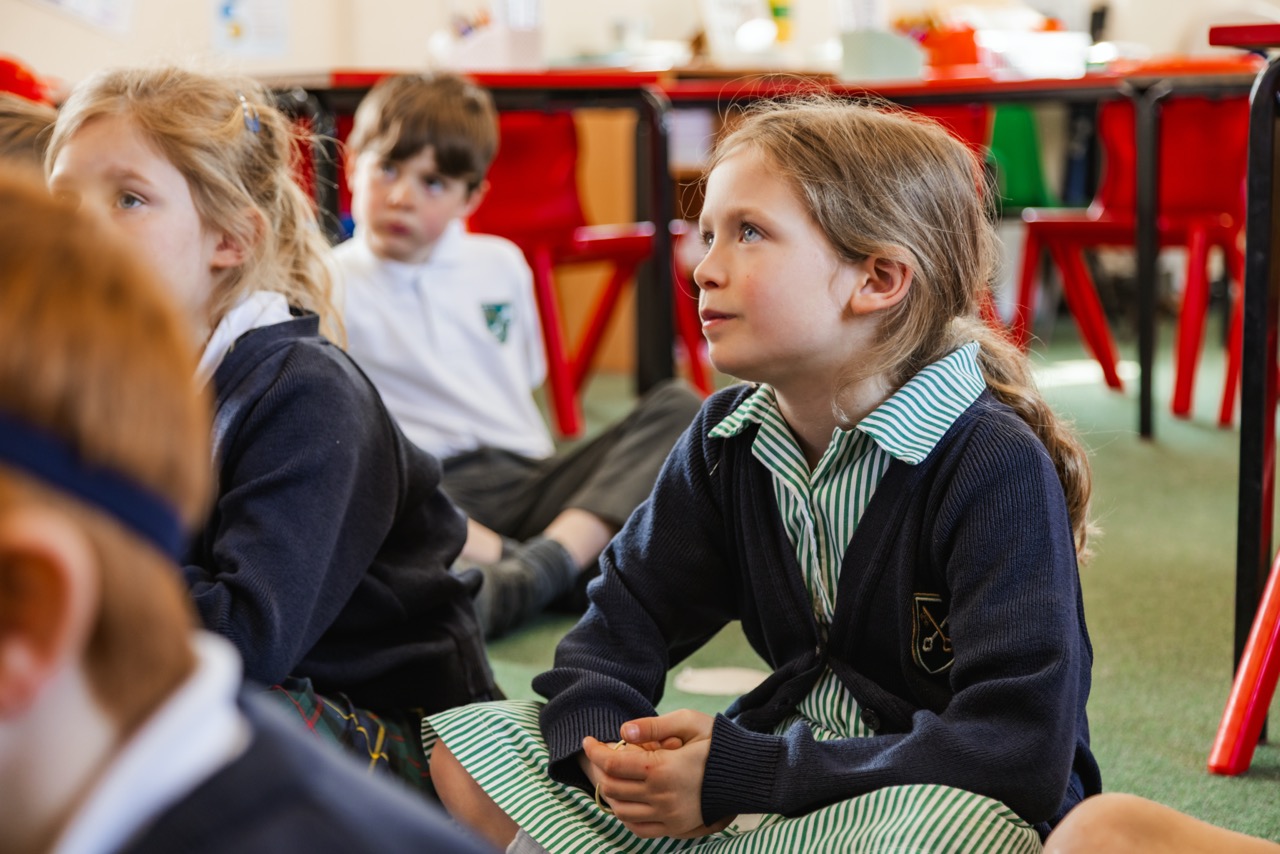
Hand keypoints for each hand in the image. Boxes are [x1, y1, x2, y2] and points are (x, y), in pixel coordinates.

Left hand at [581, 710, 734, 838]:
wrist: (748, 773)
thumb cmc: (718, 743)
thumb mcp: (688, 722)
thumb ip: (653, 725)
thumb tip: (622, 732)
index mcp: (663, 768)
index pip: (613, 764)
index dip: (595, 751)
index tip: (588, 741)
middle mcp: (662, 796)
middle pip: (612, 787)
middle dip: (600, 770)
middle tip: (602, 755)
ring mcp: (668, 816)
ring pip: (621, 810)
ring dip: (611, 792)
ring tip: (614, 774)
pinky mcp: (675, 827)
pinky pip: (638, 828)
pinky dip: (625, 815)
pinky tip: (627, 798)